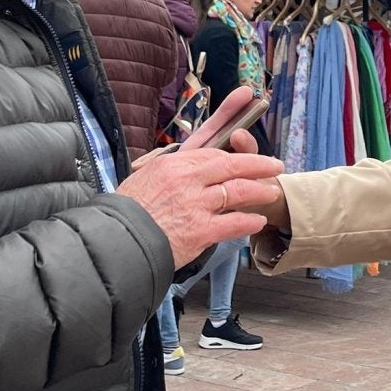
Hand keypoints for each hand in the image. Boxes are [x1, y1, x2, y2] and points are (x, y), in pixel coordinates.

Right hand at [117, 145, 282, 268]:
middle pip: (231, 165)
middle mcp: (187, 179)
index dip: (235, 148)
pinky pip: (233, 223)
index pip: (212, 151)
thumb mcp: (145, 177)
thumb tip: (186, 167)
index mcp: (173, 163)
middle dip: (257, 164)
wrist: (117, 242)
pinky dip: (248, 222)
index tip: (246, 147)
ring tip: (271, 192)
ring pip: (238, 192)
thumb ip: (169, 169)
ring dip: (259, 191)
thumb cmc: (126, 212)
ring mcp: (195, 204)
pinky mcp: (200, 230)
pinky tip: (258, 221)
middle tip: (274, 165)